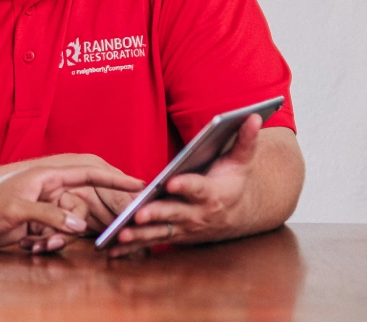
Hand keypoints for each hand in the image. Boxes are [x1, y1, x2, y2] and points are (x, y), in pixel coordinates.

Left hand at [19, 154, 135, 234]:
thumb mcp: (15, 209)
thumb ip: (49, 215)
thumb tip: (79, 225)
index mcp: (47, 176)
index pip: (89, 175)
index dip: (115, 180)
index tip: (140, 185)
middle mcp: (51, 190)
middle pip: (81, 210)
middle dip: (72, 229)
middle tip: (56, 241)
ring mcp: (47, 208)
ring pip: (70, 226)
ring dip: (56, 239)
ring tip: (36, 246)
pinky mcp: (41, 224)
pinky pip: (57, 235)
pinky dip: (46, 243)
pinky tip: (28, 245)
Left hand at [106, 114, 262, 256]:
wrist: (239, 214)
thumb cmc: (233, 181)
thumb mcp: (242, 161)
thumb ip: (244, 140)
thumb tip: (254, 117)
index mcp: (212, 193)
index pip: (197, 188)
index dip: (185, 186)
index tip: (171, 183)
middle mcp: (198, 214)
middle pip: (174, 214)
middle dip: (157, 214)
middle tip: (138, 214)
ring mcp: (185, 228)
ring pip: (160, 232)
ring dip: (140, 235)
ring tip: (119, 235)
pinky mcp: (175, 236)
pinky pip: (151, 242)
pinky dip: (133, 248)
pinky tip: (112, 250)